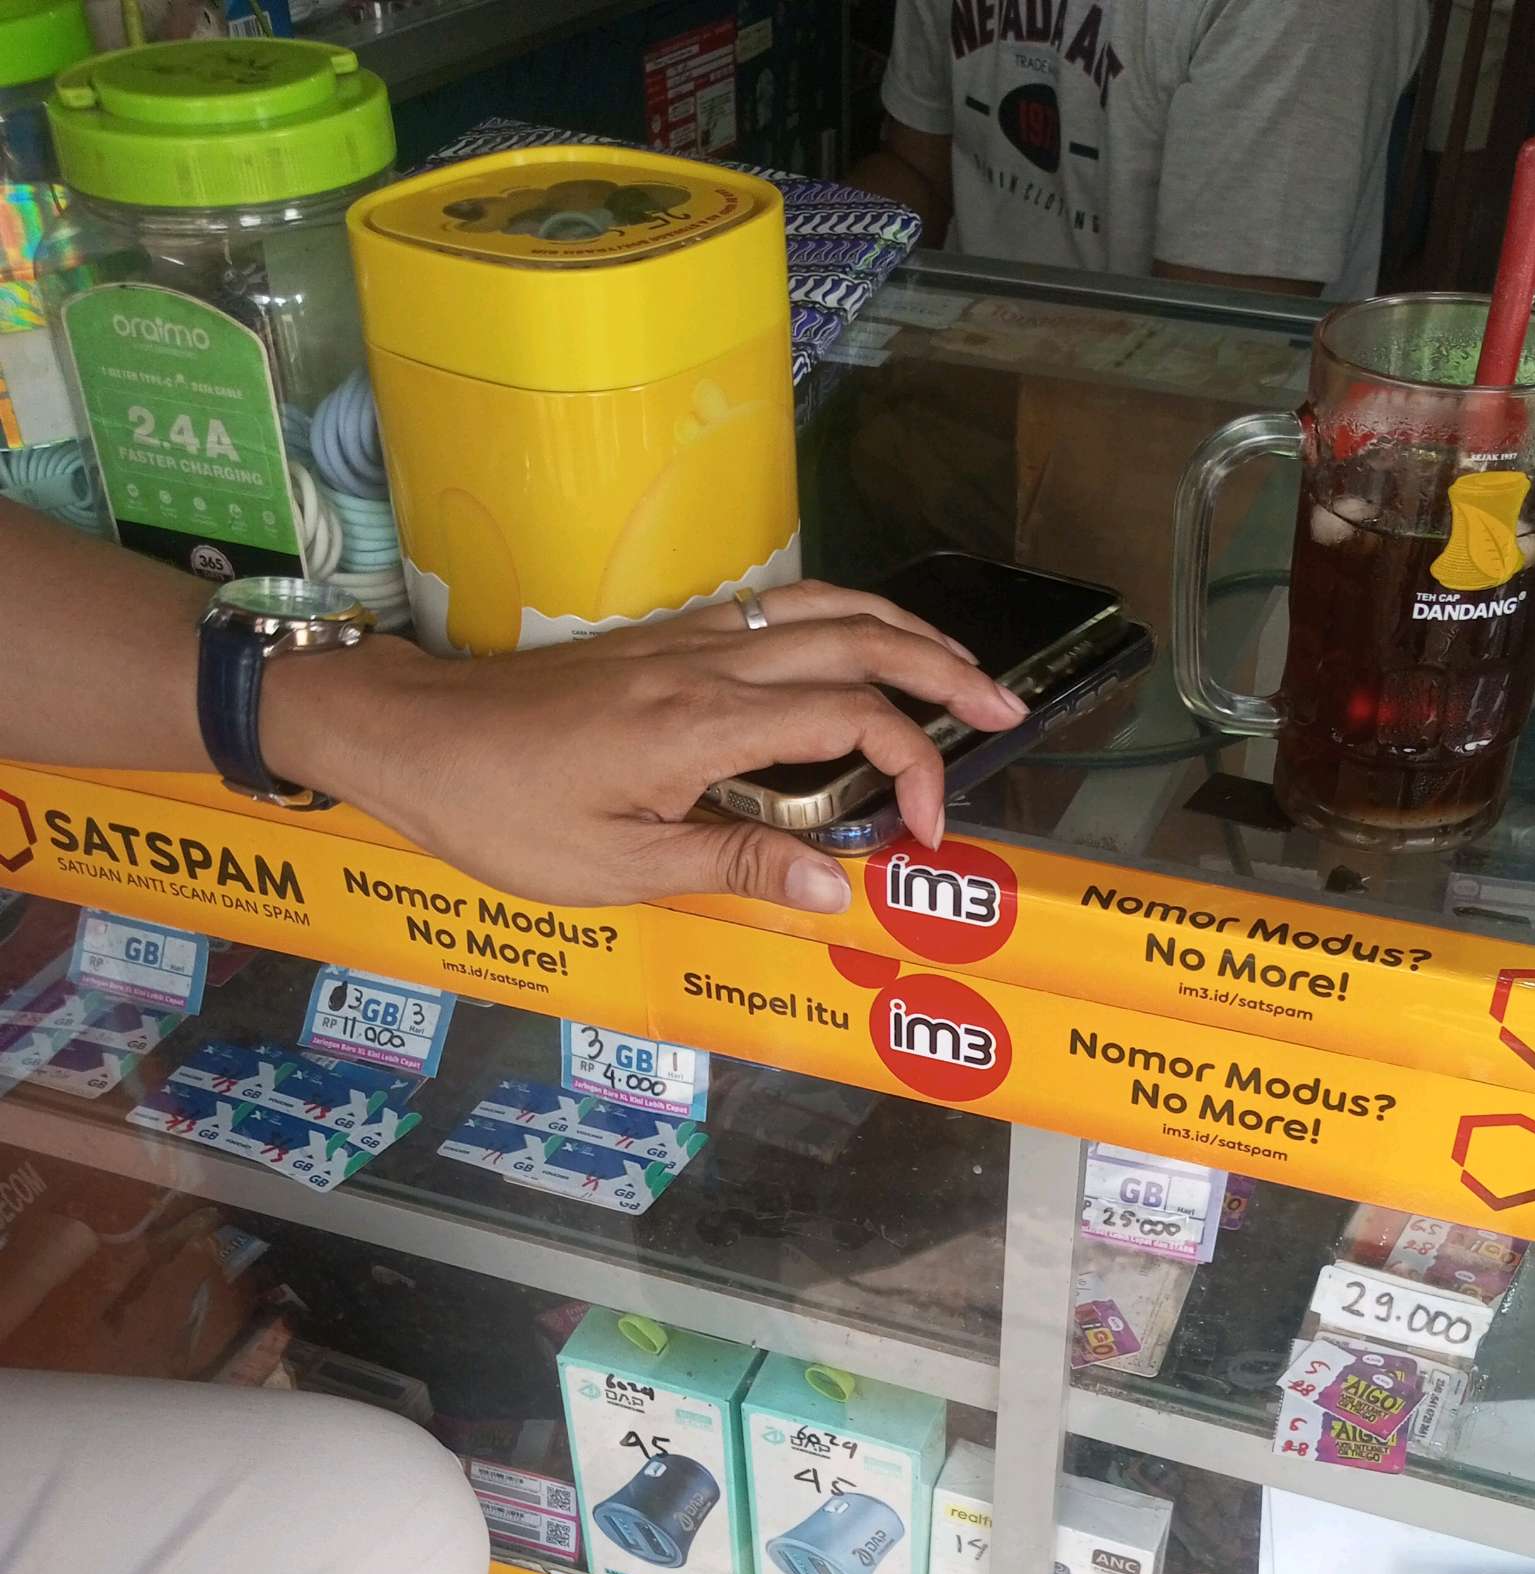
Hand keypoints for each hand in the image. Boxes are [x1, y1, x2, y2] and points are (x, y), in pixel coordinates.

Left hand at [268, 580, 1026, 914]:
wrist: (409, 735)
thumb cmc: (499, 813)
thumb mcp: (613, 868)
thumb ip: (733, 865)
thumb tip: (835, 890)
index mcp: (701, 726)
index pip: (848, 719)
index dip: (911, 767)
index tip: (920, 835)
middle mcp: (706, 665)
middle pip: (856, 637)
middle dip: (946, 670)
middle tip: (1009, 710)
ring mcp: (685, 642)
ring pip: (820, 606)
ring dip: (902, 629)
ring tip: (961, 664)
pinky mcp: (662, 641)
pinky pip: (776, 610)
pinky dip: (842, 618)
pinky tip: (861, 647)